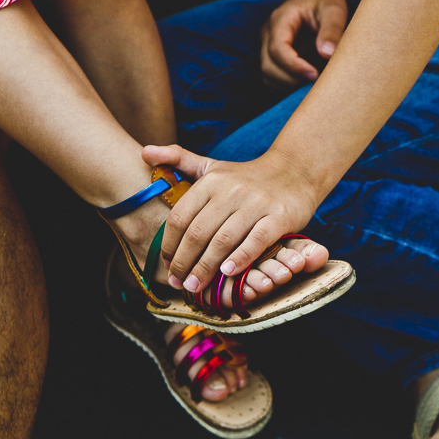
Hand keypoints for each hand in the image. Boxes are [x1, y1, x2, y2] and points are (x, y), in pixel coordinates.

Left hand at [142, 144, 322, 292]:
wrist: (295, 172)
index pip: (181, 216)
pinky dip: (240, 259)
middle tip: (177, 281)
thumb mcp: (211, 166)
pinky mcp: (279, 217)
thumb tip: (143, 153)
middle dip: (184, 261)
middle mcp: (232, 190)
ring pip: (223, 240)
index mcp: (211, 181)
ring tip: (196, 285)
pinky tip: (227, 274)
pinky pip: (255, 242)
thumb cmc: (246, 177)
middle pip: (199, 232)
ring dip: (206, 267)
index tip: (165, 264)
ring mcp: (256, 204)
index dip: (169, 244)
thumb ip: (178, 159)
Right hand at [260, 0, 346, 87]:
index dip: (293, 67)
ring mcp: (267, 45)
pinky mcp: (272, 55)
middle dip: (290, 80)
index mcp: (280, 20)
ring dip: (288, 85)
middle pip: (268, 67)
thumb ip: (332, 30)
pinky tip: (305, 79)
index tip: (314, 75)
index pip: (277, 49)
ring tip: (312, 81)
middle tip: (316, 81)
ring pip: (267, 75)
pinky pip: (272, 77)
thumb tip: (327, 54)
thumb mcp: (334, 9)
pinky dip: (286, 84)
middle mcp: (268, 33)